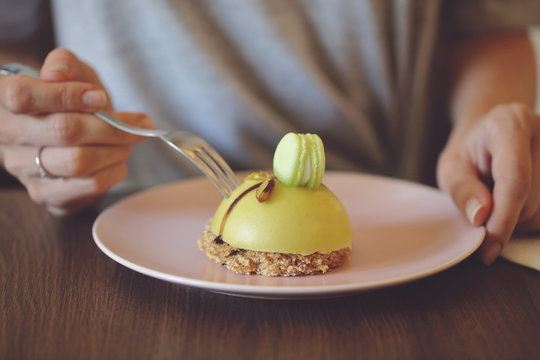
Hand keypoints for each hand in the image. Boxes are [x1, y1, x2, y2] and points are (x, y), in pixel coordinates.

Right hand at [0, 48, 152, 214]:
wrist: (66, 137)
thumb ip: (67, 64)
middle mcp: (7, 136)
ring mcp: (23, 168)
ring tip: (128, 142)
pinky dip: (114, 171)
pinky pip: (88, 186)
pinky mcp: (45, 194)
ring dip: (116, 150)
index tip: (100, 97)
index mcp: (4, 99)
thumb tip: (57, 74)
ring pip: (78, 161)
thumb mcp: (72, 73)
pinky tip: (117, 161)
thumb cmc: (70, 100)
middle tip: (137, 124)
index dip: (66, 95)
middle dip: (110, 127)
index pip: (23, 96)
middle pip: (63, 131)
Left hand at [437, 102, 539, 264]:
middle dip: (503, 220)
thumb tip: (481, 217)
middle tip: (480, 210)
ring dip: (517, 221)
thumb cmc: (467, 152)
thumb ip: (462, 190)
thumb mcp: (451, 168)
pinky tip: (516, 201)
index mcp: (511, 123)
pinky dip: (530, 218)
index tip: (487, 248)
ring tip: (497, 198)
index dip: (502, 220)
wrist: (490, 134)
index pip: (515, 181)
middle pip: (532, 201)